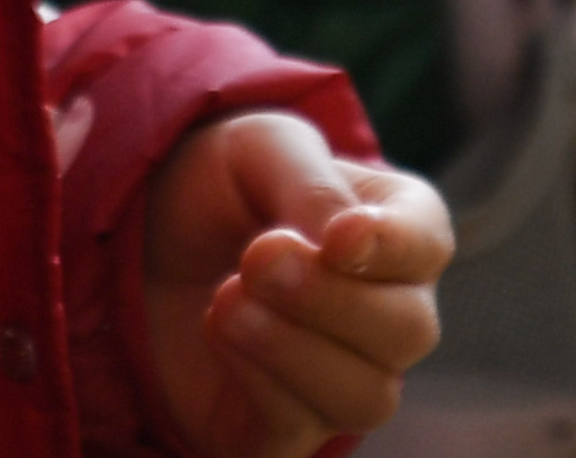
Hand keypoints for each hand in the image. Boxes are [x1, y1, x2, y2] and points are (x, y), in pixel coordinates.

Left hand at [136, 110, 451, 457]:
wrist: (148, 243)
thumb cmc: (225, 186)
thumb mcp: (261, 147)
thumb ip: (310, 182)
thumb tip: (344, 241)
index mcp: (397, 229)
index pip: (427, 245)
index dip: (391, 246)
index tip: (338, 236)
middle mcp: (390, 313)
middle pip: (409, 330)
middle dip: (331, 298)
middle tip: (258, 256)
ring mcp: (343, 380)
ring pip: (367, 396)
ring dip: (293, 348)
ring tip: (229, 300)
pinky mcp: (286, 432)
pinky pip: (298, 433)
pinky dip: (258, 383)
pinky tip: (219, 331)